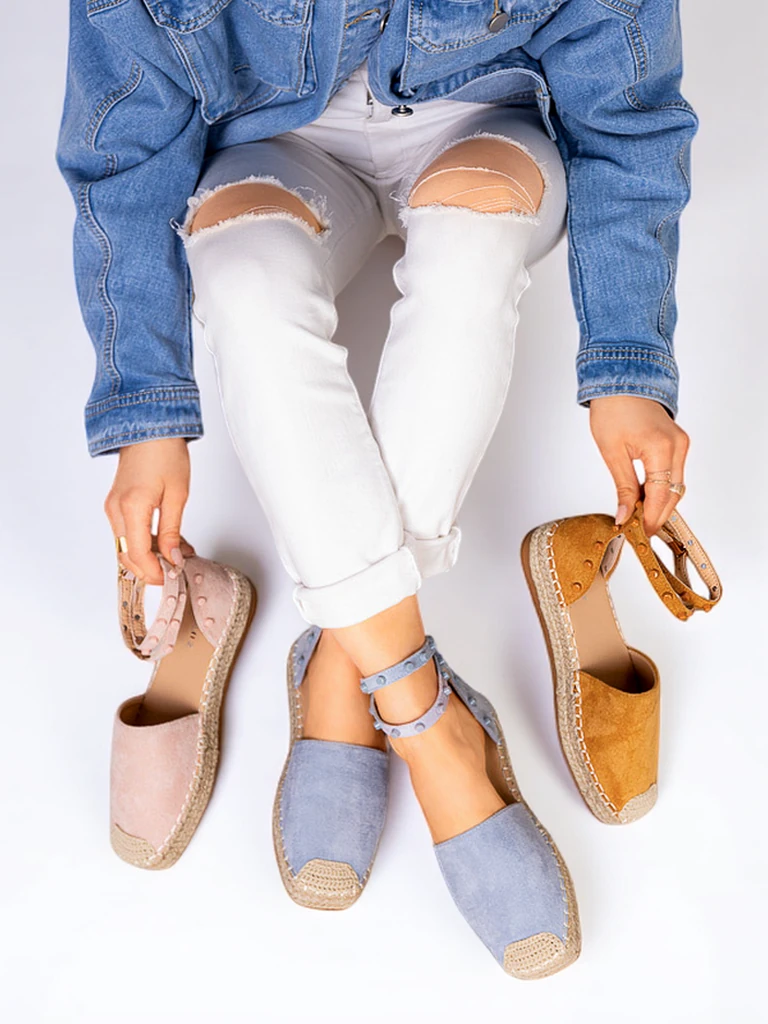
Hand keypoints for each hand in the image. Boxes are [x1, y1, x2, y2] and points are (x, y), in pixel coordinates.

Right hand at [104, 438, 195, 584]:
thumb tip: (172, 557)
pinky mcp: (115, 504)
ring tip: (177, 553)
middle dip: (150, 569)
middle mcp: (116, 509)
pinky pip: (127, 533)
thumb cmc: (165, 453)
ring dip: (149, 556)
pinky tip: (166, 541)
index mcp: (132, 507)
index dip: (153, 572)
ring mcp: (113, 507)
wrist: (148, 427)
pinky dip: (144, 542)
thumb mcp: (178, 494)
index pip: (138, 554)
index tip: (170, 578)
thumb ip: (173, 530)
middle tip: (175, 571)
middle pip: (127, 555)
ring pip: (126, 546)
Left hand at [589, 396, 689, 535]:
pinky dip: (661, 488)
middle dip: (657, 514)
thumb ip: (623, 486)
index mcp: (660, 448)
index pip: (660, 495)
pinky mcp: (679, 443)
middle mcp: (678, 446)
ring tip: (637, 515)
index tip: (639, 532)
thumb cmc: (613, 409)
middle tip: (638, 529)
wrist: (624, 380)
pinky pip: (674, 474)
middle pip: (673, 494)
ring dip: (659, 502)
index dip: (650, 518)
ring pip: (676, 486)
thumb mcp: (611, 451)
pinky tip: (644, 497)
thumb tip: (625, 515)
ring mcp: (682, 444)